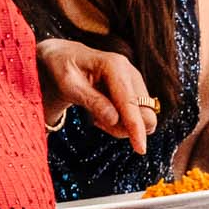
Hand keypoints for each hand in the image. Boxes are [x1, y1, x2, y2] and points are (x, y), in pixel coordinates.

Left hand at [38, 37, 152, 153]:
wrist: (65, 59)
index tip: (140, 149)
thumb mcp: (69, 85)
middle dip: (126, 128)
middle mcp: (130, 71)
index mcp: (115, 66)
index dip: (136, 127)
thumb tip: (114, 119)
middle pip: (145, 113)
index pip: (131, 103)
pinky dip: (121, 122)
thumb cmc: (63, 69)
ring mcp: (134, 81)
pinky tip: (104, 113)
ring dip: (121, 126)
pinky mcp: (134, 90)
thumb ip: (92, 101)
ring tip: (98, 117)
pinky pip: (137, 116)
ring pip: (143, 117)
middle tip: (99, 124)